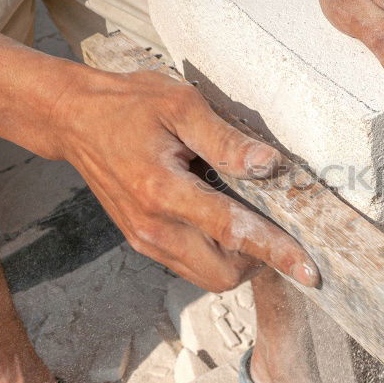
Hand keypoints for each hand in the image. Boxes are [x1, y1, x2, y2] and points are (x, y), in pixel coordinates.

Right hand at [51, 70, 319, 291]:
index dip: (275, 251)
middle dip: (260, 262)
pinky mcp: (142, 242)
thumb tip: (269, 166)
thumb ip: (225, 139)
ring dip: (239, 261)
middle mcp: (152, 227)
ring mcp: (145, 239)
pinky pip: (191, 265)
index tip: (309, 270)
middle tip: (280, 229)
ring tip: (253, 220)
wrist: (74, 119)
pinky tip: (225, 219)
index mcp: (162, 191)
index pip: (231, 231)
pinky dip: (218, 254)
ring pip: (208, 276)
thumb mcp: (180, 105)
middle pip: (223, 274)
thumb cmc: (128, 105)